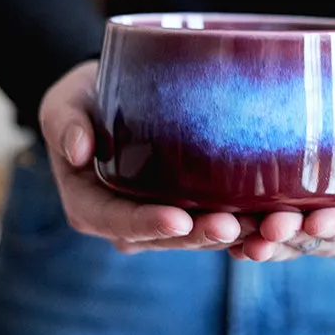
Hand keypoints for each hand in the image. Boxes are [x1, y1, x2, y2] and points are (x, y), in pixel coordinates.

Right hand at [39, 61, 250, 253]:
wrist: (110, 97)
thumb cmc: (83, 100)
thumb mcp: (64, 103)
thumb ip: (64, 122)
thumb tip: (78, 148)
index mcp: (91, 205)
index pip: (118, 222)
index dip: (147, 225)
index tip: (176, 218)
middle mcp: (126, 219)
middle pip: (165, 237)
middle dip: (198, 235)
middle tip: (231, 226)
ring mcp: (158, 214)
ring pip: (196, 235)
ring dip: (229, 235)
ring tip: (260, 226)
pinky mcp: (186, 203)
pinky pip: (213, 217)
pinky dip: (243, 222)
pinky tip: (271, 216)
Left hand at [229, 82, 334, 261]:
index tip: (315, 220)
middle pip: (320, 241)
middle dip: (293, 238)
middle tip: (266, 227)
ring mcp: (317, 232)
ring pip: (288, 246)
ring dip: (262, 244)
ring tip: (237, 235)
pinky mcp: (289, 223)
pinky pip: (267, 238)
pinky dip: (245, 237)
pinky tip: (222, 232)